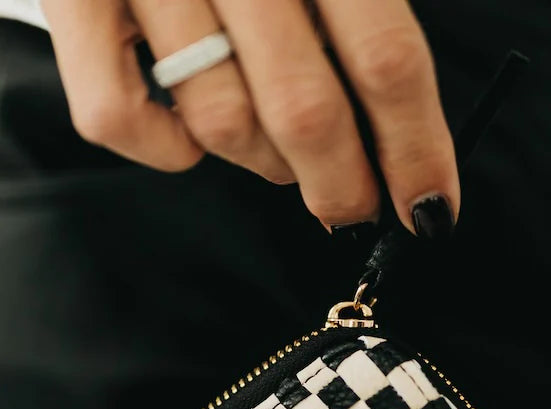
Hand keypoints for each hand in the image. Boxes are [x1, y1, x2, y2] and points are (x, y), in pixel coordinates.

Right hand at [40, 0, 458, 234]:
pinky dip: (166, 150)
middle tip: (353, 210)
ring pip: (222, 124)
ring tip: (277, 151)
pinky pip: (119, 120)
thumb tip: (388, 118)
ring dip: (263, 162)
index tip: (430, 206)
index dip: (415, 147)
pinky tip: (190, 134)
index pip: (385, 57)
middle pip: (305, 109)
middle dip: (341, 186)